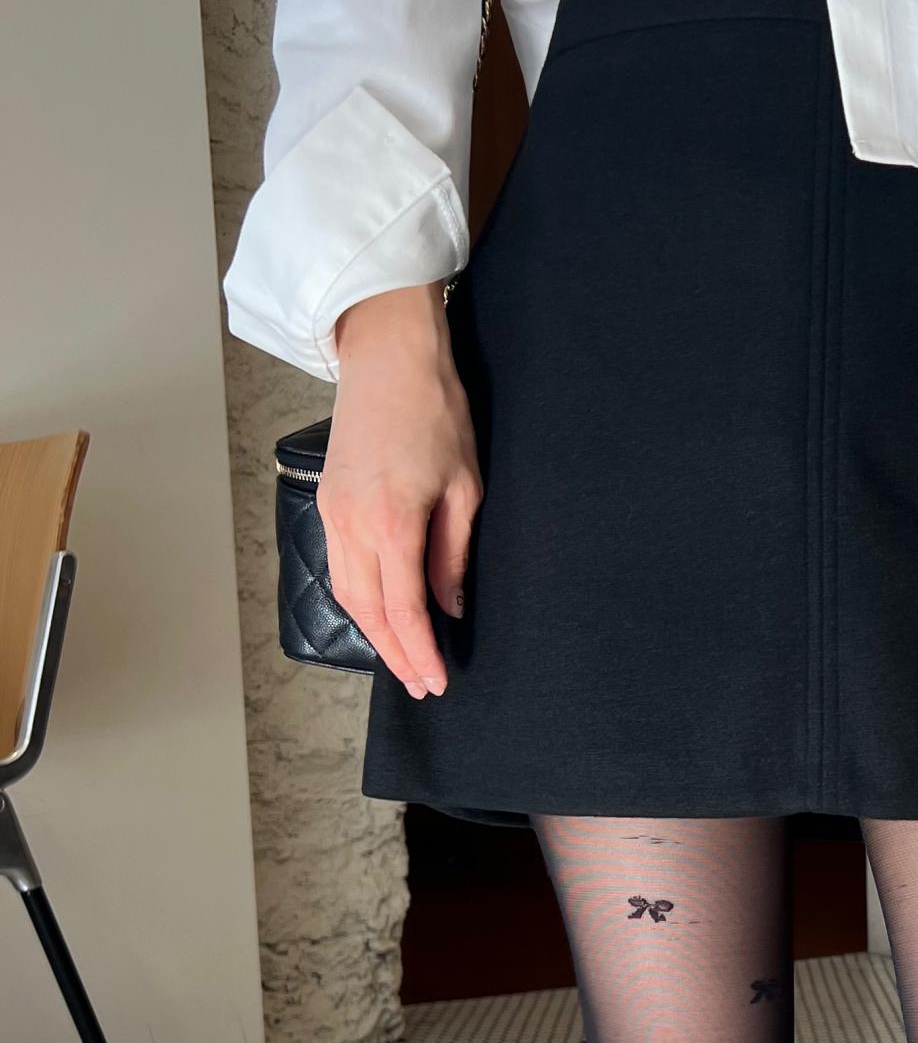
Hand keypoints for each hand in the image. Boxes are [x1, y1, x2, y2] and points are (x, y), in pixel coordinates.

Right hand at [317, 284, 480, 696]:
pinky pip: (338, 566)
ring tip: (402, 659)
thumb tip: (450, 608)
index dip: (420, 652)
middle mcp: (352, 524)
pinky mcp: (326, 501)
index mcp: (392, 522)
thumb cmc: (436, 412)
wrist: (387, 357)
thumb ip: (453, 555)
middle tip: (419, 684)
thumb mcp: (465, 488)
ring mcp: (332, 512)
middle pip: (367, 610)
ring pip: (347, 592)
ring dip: (373, 632)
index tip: (436, 681)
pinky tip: (380, 614)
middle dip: (394, 654)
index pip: (405, 609)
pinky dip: (358, 599)